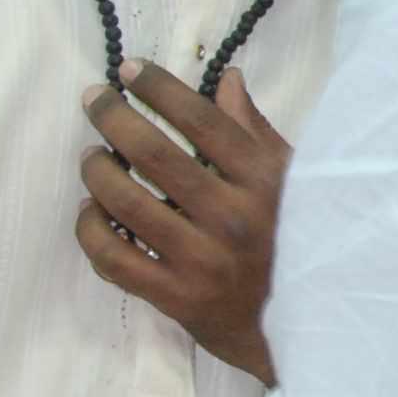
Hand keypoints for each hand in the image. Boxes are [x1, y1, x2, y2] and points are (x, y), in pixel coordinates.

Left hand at [77, 62, 289, 384]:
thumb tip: (227, 79)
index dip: (158, 88)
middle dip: (113, 117)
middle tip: (95, 100)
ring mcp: (202, 259)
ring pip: (125, 203)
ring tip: (92, 157)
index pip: (202, 120)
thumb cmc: (299, 240)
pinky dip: (91, 230)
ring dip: (96, 171)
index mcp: (265, 181)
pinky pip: (113, 257)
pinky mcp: (177, 296)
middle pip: (154, 153)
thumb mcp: (293, 180)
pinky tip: (93, 211)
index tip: (129, 70)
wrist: (306, 326)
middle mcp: (232, 216)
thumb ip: (255, 131)